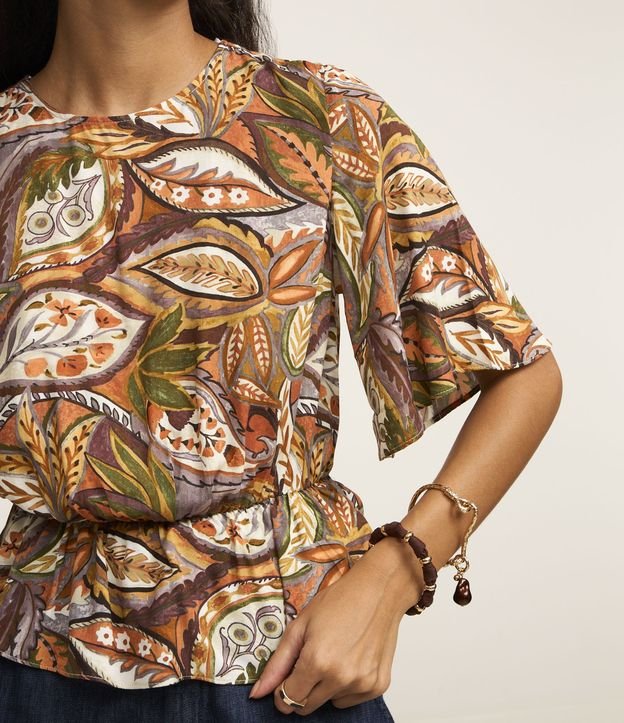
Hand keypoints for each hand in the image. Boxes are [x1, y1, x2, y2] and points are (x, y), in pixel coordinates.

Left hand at [248, 538, 423, 714]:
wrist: (379, 590)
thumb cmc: (340, 601)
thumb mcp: (301, 625)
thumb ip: (278, 663)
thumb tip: (257, 693)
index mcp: (317, 661)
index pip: (288, 699)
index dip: (282, 690)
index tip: (286, 678)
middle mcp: (341, 678)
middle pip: (307, 706)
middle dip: (302, 689)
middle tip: (310, 660)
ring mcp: (362, 683)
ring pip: (330, 703)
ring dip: (325, 687)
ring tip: (335, 654)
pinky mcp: (378, 685)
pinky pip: (351, 700)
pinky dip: (346, 686)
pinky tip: (351, 658)